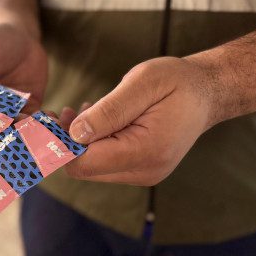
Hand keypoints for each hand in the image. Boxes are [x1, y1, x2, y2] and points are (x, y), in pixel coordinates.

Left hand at [66, 57, 213, 185]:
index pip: (83, 162)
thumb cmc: (177, 82)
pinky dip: (92, 142)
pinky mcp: (139, 168)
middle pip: (84, 168)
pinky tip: (94, 119)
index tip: (48, 118)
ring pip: (91, 166)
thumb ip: (108, 111)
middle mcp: (144, 171)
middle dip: (65, 141)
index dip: (58, 143)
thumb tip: (74, 134)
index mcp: (145, 152)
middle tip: (61, 111)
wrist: (207, 92)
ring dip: (78, 140)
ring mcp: (142, 173)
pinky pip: (104, 162)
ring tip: (79, 110)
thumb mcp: (142, 84)